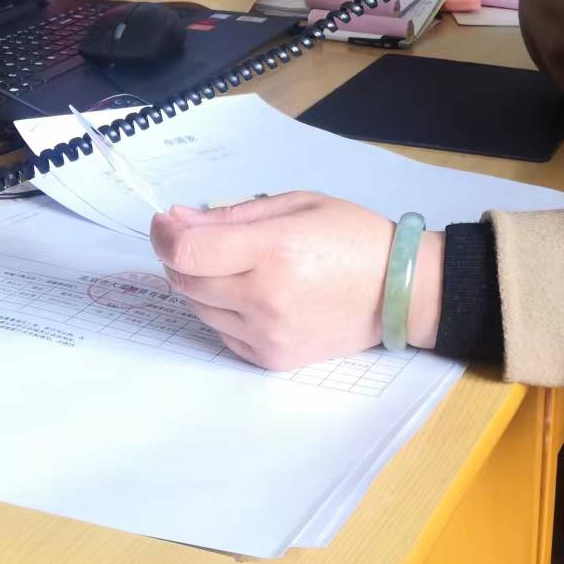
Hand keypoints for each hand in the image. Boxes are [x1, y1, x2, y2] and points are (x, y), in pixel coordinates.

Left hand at [150, 193, 444, 370]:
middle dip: (182, 256)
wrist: (399, 291)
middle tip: (204, 241)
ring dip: (203, 285)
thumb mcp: (297, 205)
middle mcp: (266, 297)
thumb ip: (232, 214)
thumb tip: (177, 220)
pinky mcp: (272, 358)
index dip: (164, 234)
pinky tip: (255, 295)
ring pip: (199, 309)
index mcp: (275, 249)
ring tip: (240, 268)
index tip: (165, 223)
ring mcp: (268, 333)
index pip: (187, 250)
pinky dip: (225, 312)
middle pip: (185, 280)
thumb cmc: (352, 237)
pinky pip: (222, 334)